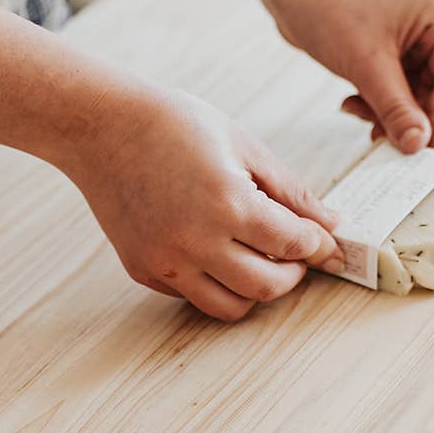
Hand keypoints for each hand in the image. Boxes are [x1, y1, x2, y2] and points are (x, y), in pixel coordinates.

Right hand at [65, 87, 341, 320]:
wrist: (102, 127)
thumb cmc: (174, 125)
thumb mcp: (244, 146)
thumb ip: (291, 192)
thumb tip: (331, 226)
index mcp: (228, 203)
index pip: (293, 245)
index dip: (317, 246)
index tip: (324, 243)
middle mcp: (196, 241)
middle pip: (267, 287)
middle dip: (292, 275)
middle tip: (294, 256)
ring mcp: (166, 261)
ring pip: (230, 307)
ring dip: (255, 290)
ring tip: (258, 260)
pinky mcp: (143, 269)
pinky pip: (193, 295)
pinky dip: (214, 282)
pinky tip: (214, 250)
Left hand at [265, 0, 433, 151]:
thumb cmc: (329, 9)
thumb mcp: (366, 66)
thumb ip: (396, 109)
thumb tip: (420, 146)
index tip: (425, 151)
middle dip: (409, 118)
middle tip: (387, 144)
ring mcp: (413, 41)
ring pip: (413, 97)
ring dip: (387, 113)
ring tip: (358, 112)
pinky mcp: (392, 53)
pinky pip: (395, 91)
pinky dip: (375, 104)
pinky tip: (351, 103)